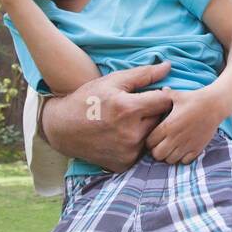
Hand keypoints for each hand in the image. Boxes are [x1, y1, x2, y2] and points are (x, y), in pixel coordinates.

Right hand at [39, 62, 176, 172]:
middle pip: (161, 120)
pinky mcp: (125, 164)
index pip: (165, 101)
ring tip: (130, 122)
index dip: (163, 96)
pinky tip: (124, 136)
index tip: (155, 95)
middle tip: (139, 109)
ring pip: (153, 136)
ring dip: (148, 129)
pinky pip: (142, 151)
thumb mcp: (113, 81)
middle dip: (154, 113)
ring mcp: (128, 152)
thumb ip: (143, 74)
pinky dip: (138, 144)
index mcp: (129, 108)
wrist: (62, 128)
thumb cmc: (88, 99)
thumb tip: (168, 67)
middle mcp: (131, 133)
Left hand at [145, 87, 226, 164]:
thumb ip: (163, 95)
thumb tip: (157, 91)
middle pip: (157, 155)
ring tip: (172, 147)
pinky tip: (183, 149)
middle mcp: (175, 138)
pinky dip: (182, 158)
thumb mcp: (176, 96)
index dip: (149, 141)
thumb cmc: (194, 99)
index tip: (154, 137)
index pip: (149, 142)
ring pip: (170, 160)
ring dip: (169, 155)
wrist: (215, 105)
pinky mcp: (197, 148)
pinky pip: (184, 162)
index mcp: (167, 126)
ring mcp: (187, 145)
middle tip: (161, 144)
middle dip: (157, 151)